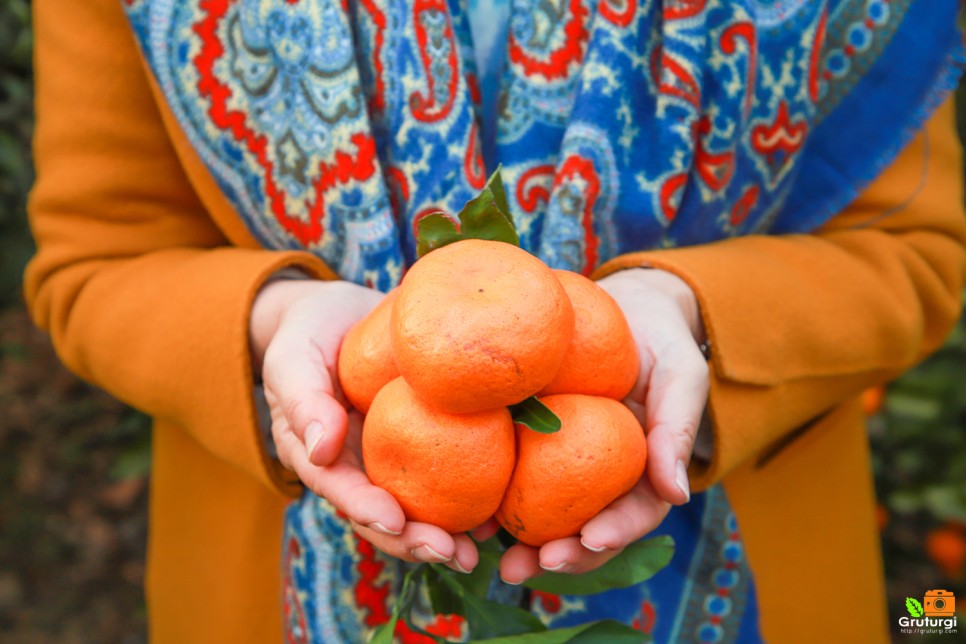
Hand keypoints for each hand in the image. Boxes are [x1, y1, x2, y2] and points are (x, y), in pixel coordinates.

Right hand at [250, 278, 478, 572]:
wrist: (340, 315)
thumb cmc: (308, 336)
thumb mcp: (294, 361)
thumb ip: (303, 400)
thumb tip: (320, 449)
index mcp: (323, 458)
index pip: (341, 491)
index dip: (367, 510)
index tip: (394, 522)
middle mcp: (359, 469)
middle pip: (384, 516)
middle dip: (415, 541)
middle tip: (452, 554)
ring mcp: (392, 460)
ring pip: (419, 507)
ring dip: (448, 534)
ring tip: (479, 550)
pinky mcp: (426, 441)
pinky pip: (451, 470)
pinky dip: (475, 494)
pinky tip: (501, 507)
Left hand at [499, 267, 708, 582]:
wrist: (624, 309)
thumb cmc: (660, 342)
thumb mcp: (679, 376)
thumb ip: (676, 429)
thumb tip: (678, 495)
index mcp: (643, 474)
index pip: (633, 514)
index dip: (613, 533)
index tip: (591, 539)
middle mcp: (601, 479)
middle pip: (583, 530)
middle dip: (557, 556)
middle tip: (525, 567)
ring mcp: (563, 465)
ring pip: (543, 514)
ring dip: (517, 541)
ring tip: (485, 554)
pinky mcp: (531, 443)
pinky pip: (512, 472)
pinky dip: (491, 496)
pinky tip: (464, 511)